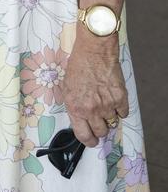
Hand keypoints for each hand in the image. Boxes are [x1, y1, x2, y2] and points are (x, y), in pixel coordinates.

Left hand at [62, 30, 127, 146]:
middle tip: (99, 120)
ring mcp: (107, 104)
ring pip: (112, 123)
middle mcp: (92, 109)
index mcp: (76, 108)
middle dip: (99, 127)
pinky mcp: (120, 98)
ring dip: (109, 117)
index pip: (83, 135)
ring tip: (105, 105)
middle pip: (101, 132)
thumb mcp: (67, 88)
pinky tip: (114, 99)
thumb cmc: (78, 65)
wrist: (93, 50)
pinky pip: (124, 113)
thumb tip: (80, 121)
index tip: (91, 140)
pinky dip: (120, 109)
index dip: (88, 141)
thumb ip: (74, 106)